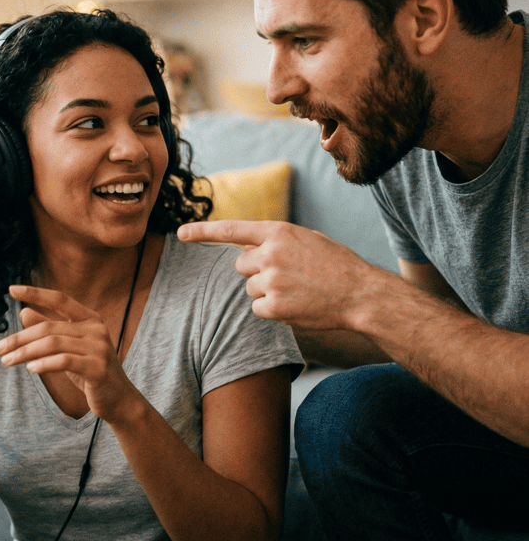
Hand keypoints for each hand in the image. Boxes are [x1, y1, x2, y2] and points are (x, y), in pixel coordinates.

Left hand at [0, 286, 135, 421]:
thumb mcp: (68, 348)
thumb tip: (24, 311)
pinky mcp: (98, 369)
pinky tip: (30, 368)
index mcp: (90, 319)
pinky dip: (44, 363)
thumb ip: (49, 329)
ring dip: (25, 353)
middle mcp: (96, 329)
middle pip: (49, 327)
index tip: (12, 289)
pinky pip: (65, 361)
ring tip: (7, 361)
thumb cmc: (90, 371)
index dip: (36, 293)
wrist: (117, 399)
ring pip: (53, 344)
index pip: (60, 299)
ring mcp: (99, 348)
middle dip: (20, 338)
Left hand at [177, 219, 375, 331]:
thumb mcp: (305, 239)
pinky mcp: (274, 306)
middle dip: (256, 271)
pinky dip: (272, 310)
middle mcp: (270, 253)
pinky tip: (296, 305)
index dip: (203, 232)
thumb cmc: (334, 264)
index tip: (180, 233)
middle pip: (240, 265)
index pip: (231, 229)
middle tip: (287, 275)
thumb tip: (243, 247)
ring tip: (297, 290)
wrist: (361, 293)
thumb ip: (273, 240)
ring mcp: (272, 280)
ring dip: (267, 291)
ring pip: (250, 288)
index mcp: (278, 231)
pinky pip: (257, 309)